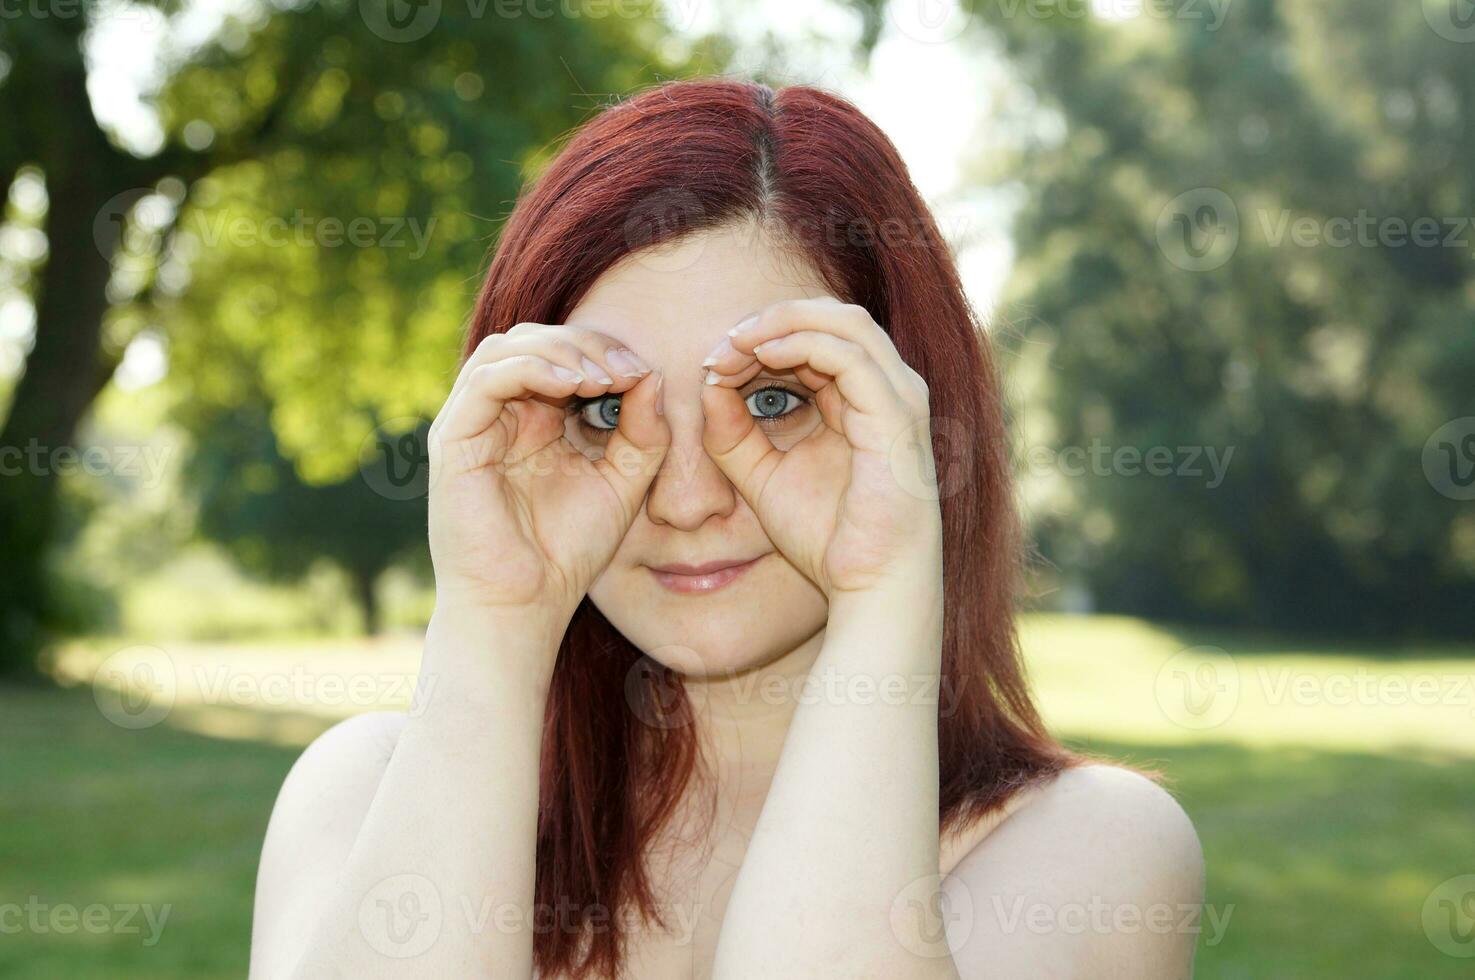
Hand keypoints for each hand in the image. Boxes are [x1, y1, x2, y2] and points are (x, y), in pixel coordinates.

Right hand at [427, 323, 668, 619]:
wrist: (525, 605)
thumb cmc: (567, 552)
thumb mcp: (623, 482)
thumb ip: (642, 431)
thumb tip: (652, 375)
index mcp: (535, 420)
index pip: (563, 355)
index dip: (604, 352)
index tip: (644, 372)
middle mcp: (501, 414)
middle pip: (535, 341)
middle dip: (586, 345)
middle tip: (626, 368)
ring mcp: (473, 422)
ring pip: (508, 348)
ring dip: (560, 351)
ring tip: (602, 376)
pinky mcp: (453, 437)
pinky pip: (487, 378)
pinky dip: (531, 369)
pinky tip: (571, 385)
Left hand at [699, 297, 942, 597]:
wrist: (870, 585)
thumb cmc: (827, 539)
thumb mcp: (762, 478)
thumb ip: (733, 435)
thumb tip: (708, 385)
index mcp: (863, 399)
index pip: (815, 340)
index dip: (761, 339)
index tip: (713, 361)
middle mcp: (888, 389)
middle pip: (831, 317)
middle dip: (771, 321)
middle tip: (723, 343)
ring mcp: (898, 397)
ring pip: (843, 323)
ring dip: (782, 324)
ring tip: (736, 345)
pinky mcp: (896, 414)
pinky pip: (850, 355)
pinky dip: (802, 345)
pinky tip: (761, 357)